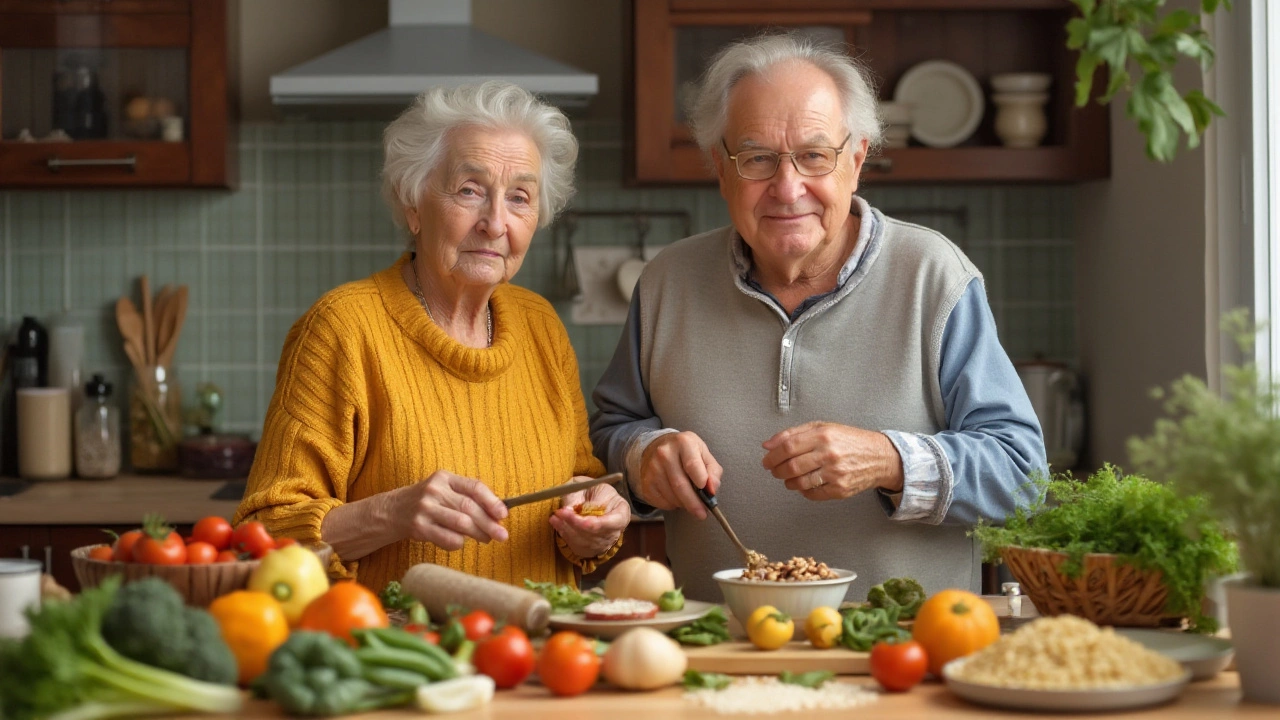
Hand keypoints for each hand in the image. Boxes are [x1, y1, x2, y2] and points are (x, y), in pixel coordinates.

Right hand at [391, 470, 509, 549]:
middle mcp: (434, 490)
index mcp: (444, 477)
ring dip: (479, 534)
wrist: (391, 511)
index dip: (492, 501)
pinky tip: (461, 543)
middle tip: (502, 535)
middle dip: (490, 523)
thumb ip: (466, 496)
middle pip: (470, 507)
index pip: (474, 487)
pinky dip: (459, 543)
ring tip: (487, 539)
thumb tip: (497, 514)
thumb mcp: (443, 490)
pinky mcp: (418, 527)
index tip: (503, 514)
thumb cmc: (426, 502)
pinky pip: (448, 538)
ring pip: (461, 523)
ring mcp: (425, 508)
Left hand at [549, 477, 630, 558]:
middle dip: (575, 523)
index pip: (612, 522)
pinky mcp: (591, 550)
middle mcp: (615, 532)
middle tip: (561, 512)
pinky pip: (577, 546)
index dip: (596, 523)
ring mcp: (603, 544)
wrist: (595, 501)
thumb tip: (570, 509)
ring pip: (584, 541)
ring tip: (555, 517)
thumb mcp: (594, 486)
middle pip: (595, 533)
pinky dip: (565, 535)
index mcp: (622, 513)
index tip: (579, 518)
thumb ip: (585, 496)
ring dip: (567, 529)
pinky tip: (557, 524)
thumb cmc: (597, 492)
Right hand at [637, 431, 722, 518]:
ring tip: (690, 501)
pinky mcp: (646, 482)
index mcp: (683, 442)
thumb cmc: (686, 453)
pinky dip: (673, 505)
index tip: (709, 494)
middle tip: (702, 513)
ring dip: (684, 504)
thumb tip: (712, 489)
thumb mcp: (704, 454)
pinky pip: (662, 502)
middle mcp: (664, 453)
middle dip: (694, 503)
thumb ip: (713, 471)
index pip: (692, 465)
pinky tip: (677, 498)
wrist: (657, 448)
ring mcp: (653, 468)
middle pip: (680, 484)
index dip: (702, 481)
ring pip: (671, 496)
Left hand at [761, 421, 903, 500]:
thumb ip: (794, 433)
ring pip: (800, 482)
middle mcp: (829, 454)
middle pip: (791, 466)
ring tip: (788, 477)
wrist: (880, 457)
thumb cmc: (851, 441)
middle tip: (774, 470)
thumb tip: (768, 444)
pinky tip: (805, 484)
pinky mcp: (840, 489)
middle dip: (777, 470)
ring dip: (788, 482)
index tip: (767, 460)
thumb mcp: (823, 428)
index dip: (772, 456)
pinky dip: (803, 491)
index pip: (788, 446)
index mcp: (824, 435)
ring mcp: (835, 473)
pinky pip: (812, 494)